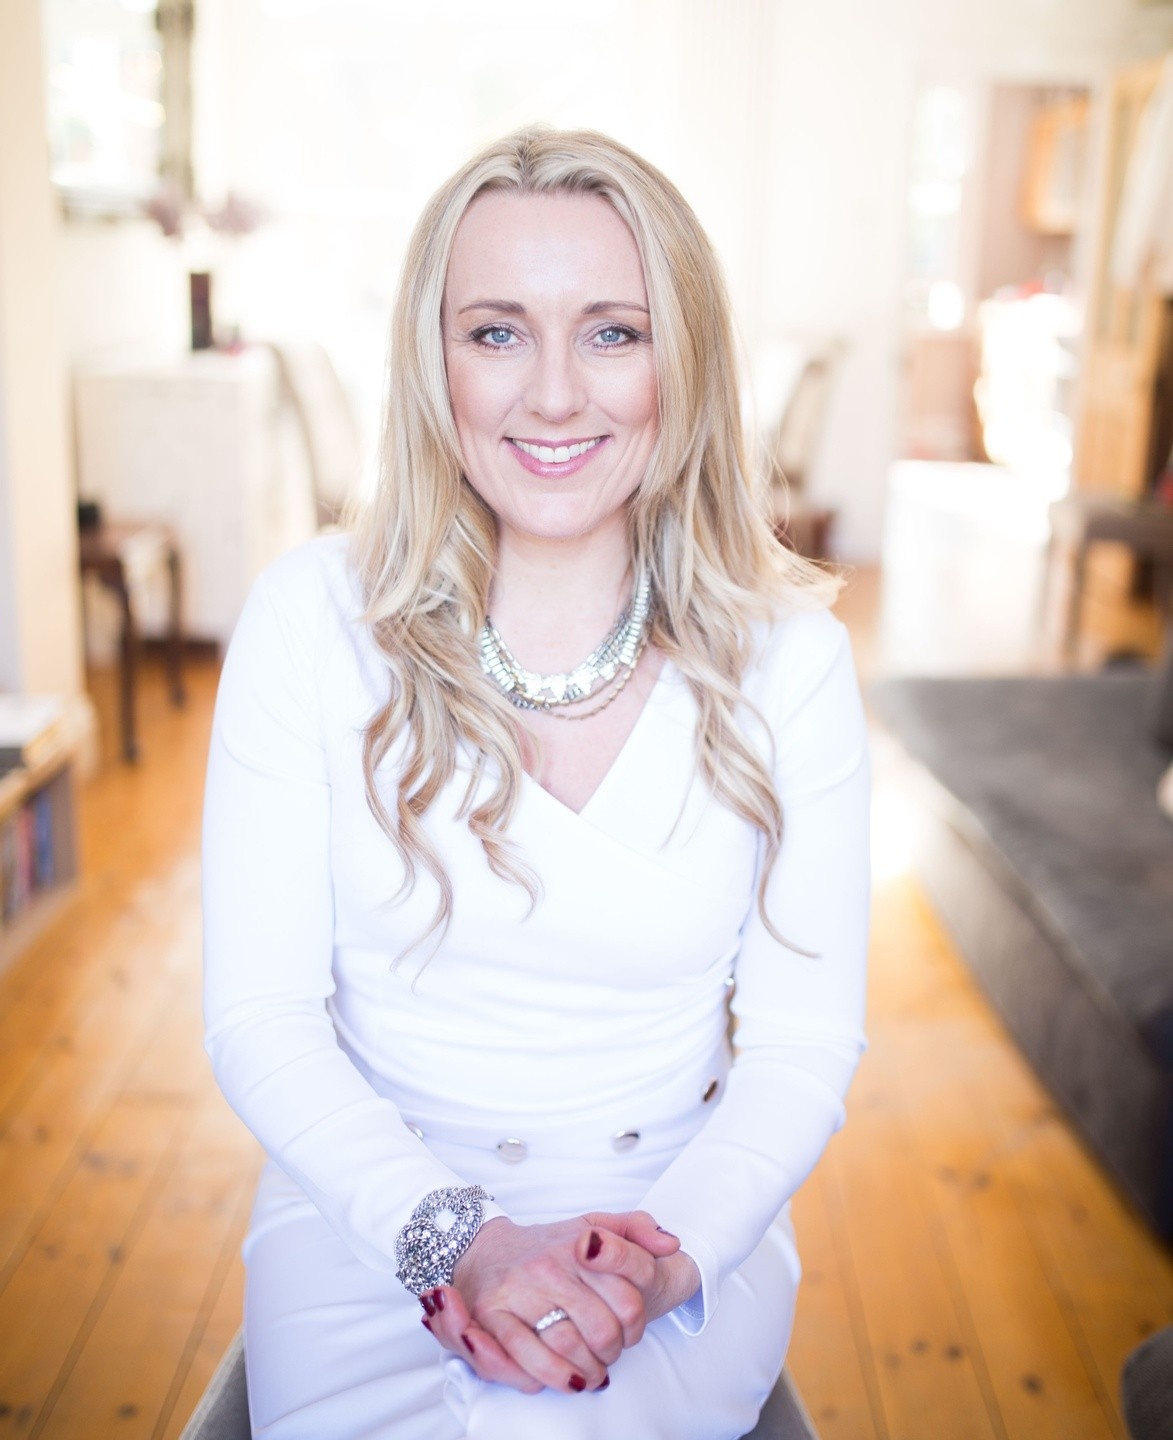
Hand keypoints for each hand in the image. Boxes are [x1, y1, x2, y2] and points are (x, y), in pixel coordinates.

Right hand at [419, 1211, 682, 1393]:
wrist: (483, 1249)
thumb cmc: (547, 1246)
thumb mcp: (593, 1225)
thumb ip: (635, 1229)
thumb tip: (671, 1243)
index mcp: (578, 1245)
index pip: (628, 1299)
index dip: (636, 1327)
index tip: (628, 1331)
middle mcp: (548, 1267)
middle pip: (601, 1331)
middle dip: (611, 1354)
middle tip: (606, 1356)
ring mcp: (518, 1291)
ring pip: (567, 1349)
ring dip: (584, 1373)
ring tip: (588, 1374)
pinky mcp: (490, 1315)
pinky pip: (524, 1358)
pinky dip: (547, 1377)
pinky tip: (559, 1377)